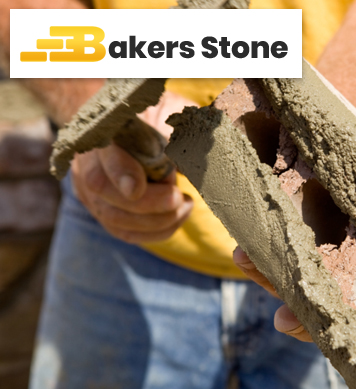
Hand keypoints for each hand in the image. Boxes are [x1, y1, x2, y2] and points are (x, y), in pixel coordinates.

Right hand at [70, 92, 196, 243]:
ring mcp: (90, 191)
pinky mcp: (104, 211)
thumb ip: (176, 132)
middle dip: (149, 204)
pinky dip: (156, 231)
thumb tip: (190, 156)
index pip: (104, 155)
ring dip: (157, 220)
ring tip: (186, 205)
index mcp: (104, 133)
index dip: (121, 174)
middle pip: (106, 194)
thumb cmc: (154, 116)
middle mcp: (89, 163)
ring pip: (115, 219)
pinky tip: (178, 217)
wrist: (132, 123)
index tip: (139, 189)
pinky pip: (126, 232)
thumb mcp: (168, 112)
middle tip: (179, 197)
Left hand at [234, 109, 355, 341]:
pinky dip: (258, 259)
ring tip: (257, 269)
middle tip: (290, 318)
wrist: (342, 122)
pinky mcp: (289, 236)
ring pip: (301, 284)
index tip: (351, 323)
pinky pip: (274, 257)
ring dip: (277, 285)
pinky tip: (244, 252)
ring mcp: (320, 252)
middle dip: (314, 315)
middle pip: (338, 301)